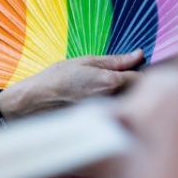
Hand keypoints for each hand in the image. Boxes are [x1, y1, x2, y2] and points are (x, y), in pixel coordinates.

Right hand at [0, 50, 144, 117]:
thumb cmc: (58, 78)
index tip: (133, 68)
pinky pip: (114, 113)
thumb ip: (115, 60)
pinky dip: (112, 106)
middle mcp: (112, 101)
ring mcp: (106, 114)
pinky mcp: (99, 122)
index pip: (141, 79)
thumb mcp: (85, 61)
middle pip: (137, 94)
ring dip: (123, 96)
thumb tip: (138, 55)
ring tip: (102, 89)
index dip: (140, 72)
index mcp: (111, 82)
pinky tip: (94, 101)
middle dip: (133, 86)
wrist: (36, 102)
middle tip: (119, 77)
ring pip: (125, 103)